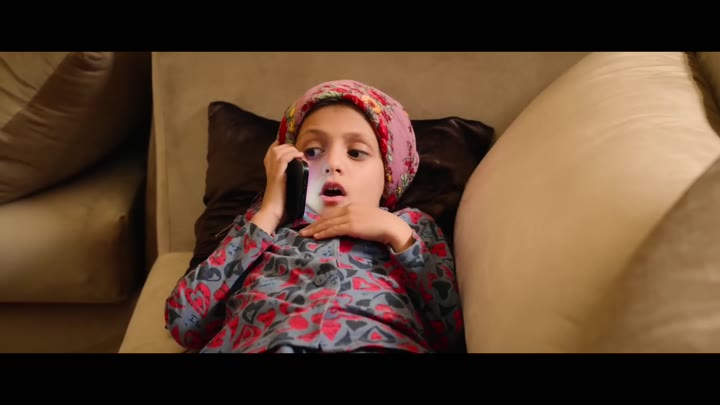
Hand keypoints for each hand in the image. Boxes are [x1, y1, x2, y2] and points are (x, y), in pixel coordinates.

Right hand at [252, 140, 303, 233]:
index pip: (272, 150)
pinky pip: (282, 159)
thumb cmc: (280, 202)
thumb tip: (302, 169)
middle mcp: (269, 168)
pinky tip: (298, 158)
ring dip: (291, 150)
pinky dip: (291, 155)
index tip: (292, 148)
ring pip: (278, 151)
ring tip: (299, 155)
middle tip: (297, 153)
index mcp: (270, 170)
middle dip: (288, 147)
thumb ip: (290, 176)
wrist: (273, 212)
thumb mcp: (285, 185)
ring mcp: (272, 171)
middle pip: (275, 148)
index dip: (281, 145)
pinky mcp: (277, 176)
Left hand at [300, 204, 414, 251]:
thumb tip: (348, 226)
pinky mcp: (351, 226)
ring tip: (305, 234)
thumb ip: (356, 219)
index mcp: (352, 206)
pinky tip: (316, 236)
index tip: (312, 225)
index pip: (331, 213)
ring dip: (315, 229)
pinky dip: (324, 233)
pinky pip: (334, 230)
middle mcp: (349, 209)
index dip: (320, 220)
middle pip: (326, 217)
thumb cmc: (381, 224)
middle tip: (303, 230)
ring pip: (328, 224)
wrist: (391, 226)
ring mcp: (349, 217)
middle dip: (314, 224)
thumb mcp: (366, 217)